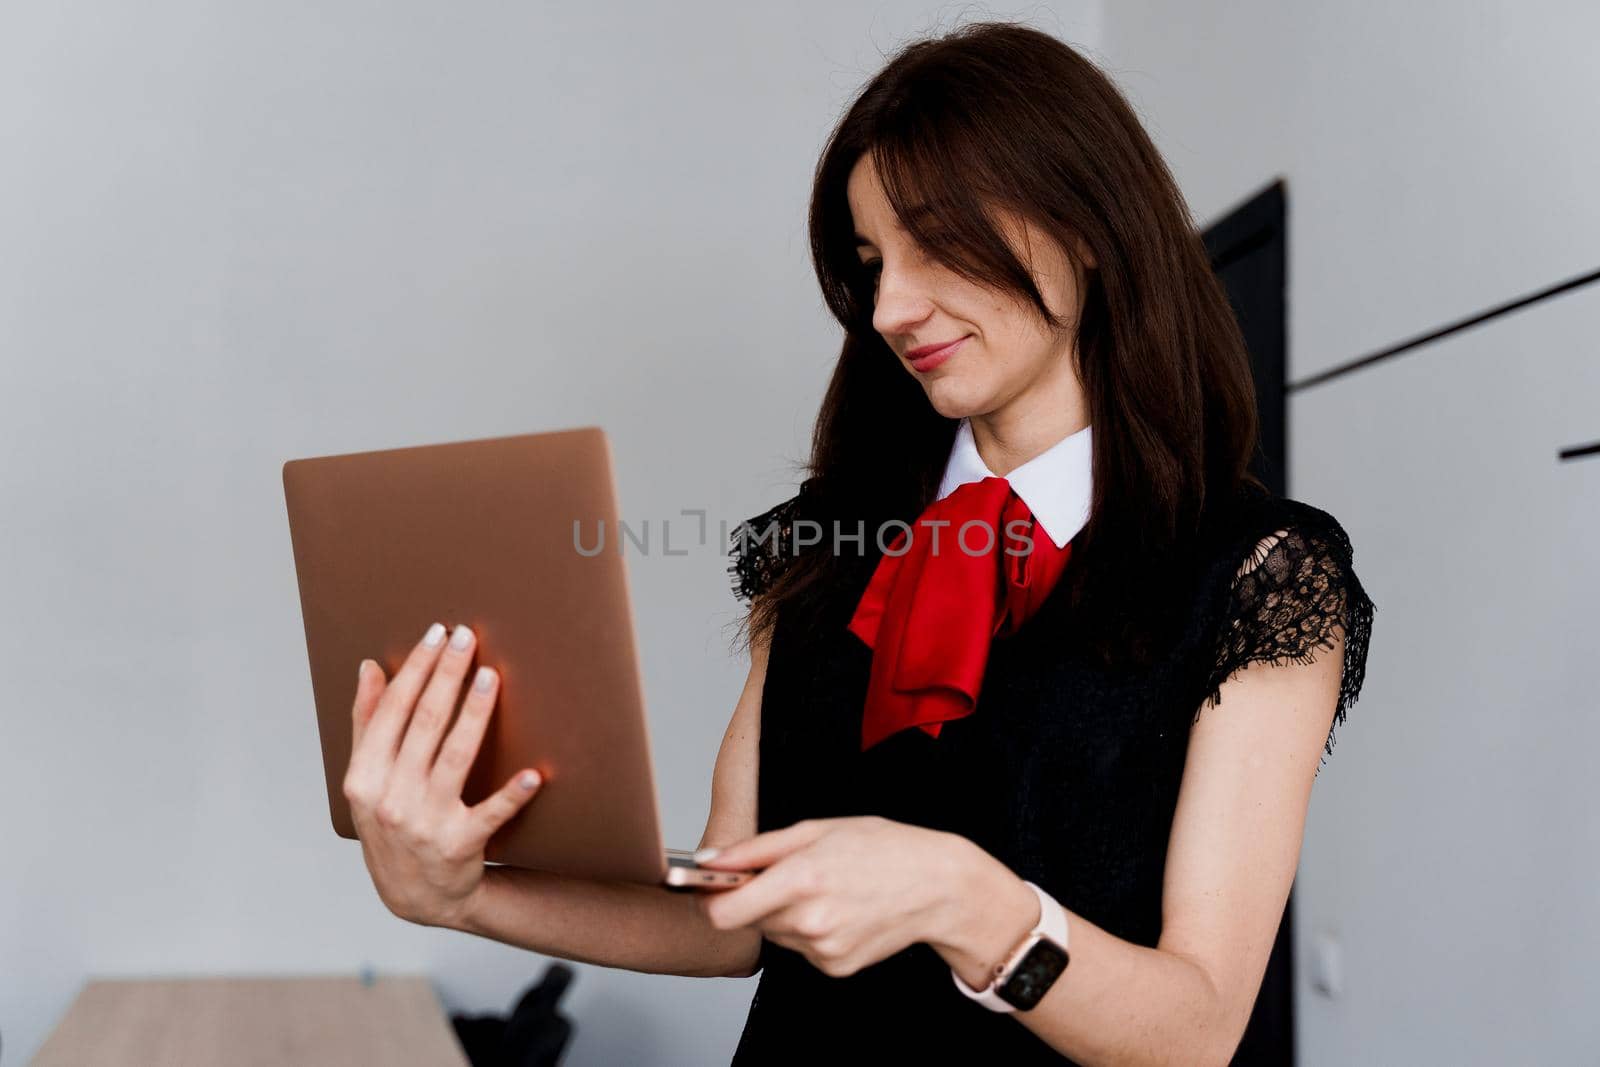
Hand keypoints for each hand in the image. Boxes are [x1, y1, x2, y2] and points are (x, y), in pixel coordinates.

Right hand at [341, 621, 542, 927]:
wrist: (416, 898)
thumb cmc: (391, 826)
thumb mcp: (366, 781)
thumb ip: (366, 723)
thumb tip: (368, 667)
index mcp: (363, 778)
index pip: (392, 711)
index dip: (414, 669)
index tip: (435, 633)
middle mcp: (391, 798)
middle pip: (424, 724)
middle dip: (445, 675)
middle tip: (466, 637)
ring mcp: (426, 822)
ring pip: (455, 756)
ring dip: (474, 714)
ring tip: (491, 676)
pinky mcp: (462, 845)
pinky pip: (492, 813)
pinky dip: (513, 796)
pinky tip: (534, 774)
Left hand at [692, 816, 973, 977]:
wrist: (938, 886)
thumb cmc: (883, 848)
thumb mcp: (816, 830)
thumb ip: (755, 849)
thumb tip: (708, 860)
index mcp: (801, 878)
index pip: (724, 912)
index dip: (710, 900)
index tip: (710, 888)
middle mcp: (809, 921)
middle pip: (748, 919)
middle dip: (757, 898)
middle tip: (790, 875)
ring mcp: (823, 950)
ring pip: (775, 933)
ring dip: (785, 914)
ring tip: (824, 889)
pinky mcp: (835, 968)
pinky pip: (801, 949)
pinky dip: (809, 931)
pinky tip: (839, 910)